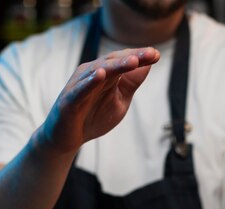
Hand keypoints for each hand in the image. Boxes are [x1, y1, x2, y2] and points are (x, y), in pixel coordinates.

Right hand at [37, 47, 159, 154]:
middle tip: (150, 54)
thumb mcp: (119, 101)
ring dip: (116, 66)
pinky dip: (90, 81)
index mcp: (106, 74)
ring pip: (99, 72)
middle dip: (132, 58)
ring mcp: (79, 85)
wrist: (67, 138)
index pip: (123, 61)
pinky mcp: (69, 100)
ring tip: (133, 61)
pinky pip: (81, 89)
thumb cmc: (93, 116)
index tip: (157, 55)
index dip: (139, 56)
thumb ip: (131, 83)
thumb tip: (148, 64)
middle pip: (114, 62)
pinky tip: (101, 74)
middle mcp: (91, 74)